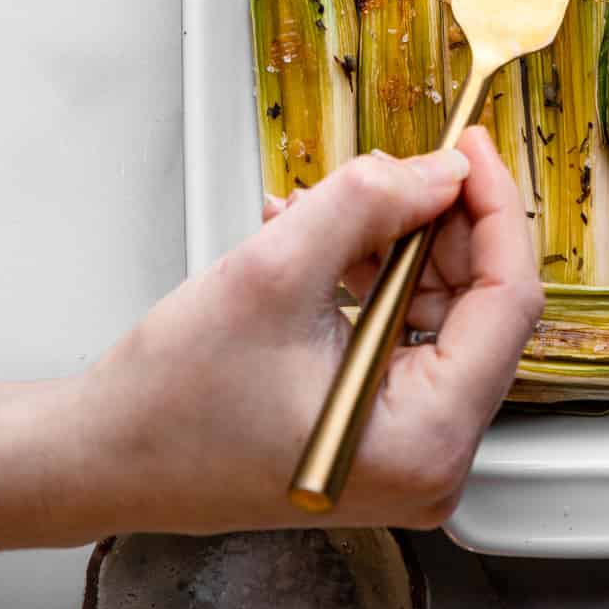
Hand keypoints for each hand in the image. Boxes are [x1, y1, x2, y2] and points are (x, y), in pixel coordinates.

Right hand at [83, 129, 540, 532]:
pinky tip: (318, 244)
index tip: (472, 149)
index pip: (506, 301)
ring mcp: (405, 451)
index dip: (494, 210)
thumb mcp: (276, 272)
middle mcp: (431, 458)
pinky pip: (401, 337)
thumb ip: (371, 204)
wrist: (102, 458)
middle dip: (432, 224)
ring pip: (438, 314)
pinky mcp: (377, 434)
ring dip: (390, 248)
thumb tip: (442, 172)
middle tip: (400, 166)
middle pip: (477, 306)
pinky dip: (369, 282)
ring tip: (327, 212)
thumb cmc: (169, 404)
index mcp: (426, 439)